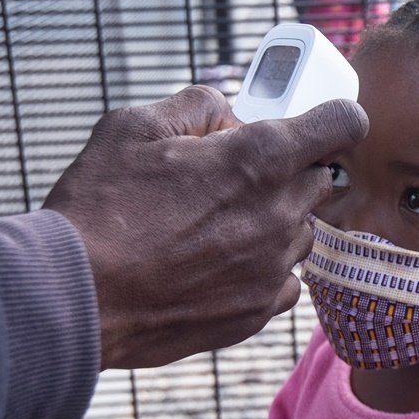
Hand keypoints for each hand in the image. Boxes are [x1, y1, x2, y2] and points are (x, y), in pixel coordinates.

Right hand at [42, 85, 367, 368]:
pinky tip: (217, 266)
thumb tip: (228, 115)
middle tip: (232, 179)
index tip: (311, 127)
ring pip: (301, 233)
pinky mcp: (256, 312)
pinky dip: (262, 269)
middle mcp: (279, 214)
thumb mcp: (135, 125)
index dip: (332, 119)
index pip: (344, 123)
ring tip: (213, 228)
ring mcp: (271, 268)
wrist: (74, 296)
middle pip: (319, 181)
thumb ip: (198, 106)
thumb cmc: (98, 208)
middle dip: (287, 172)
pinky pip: (284, 281)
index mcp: (258, 157)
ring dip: (274, 223)